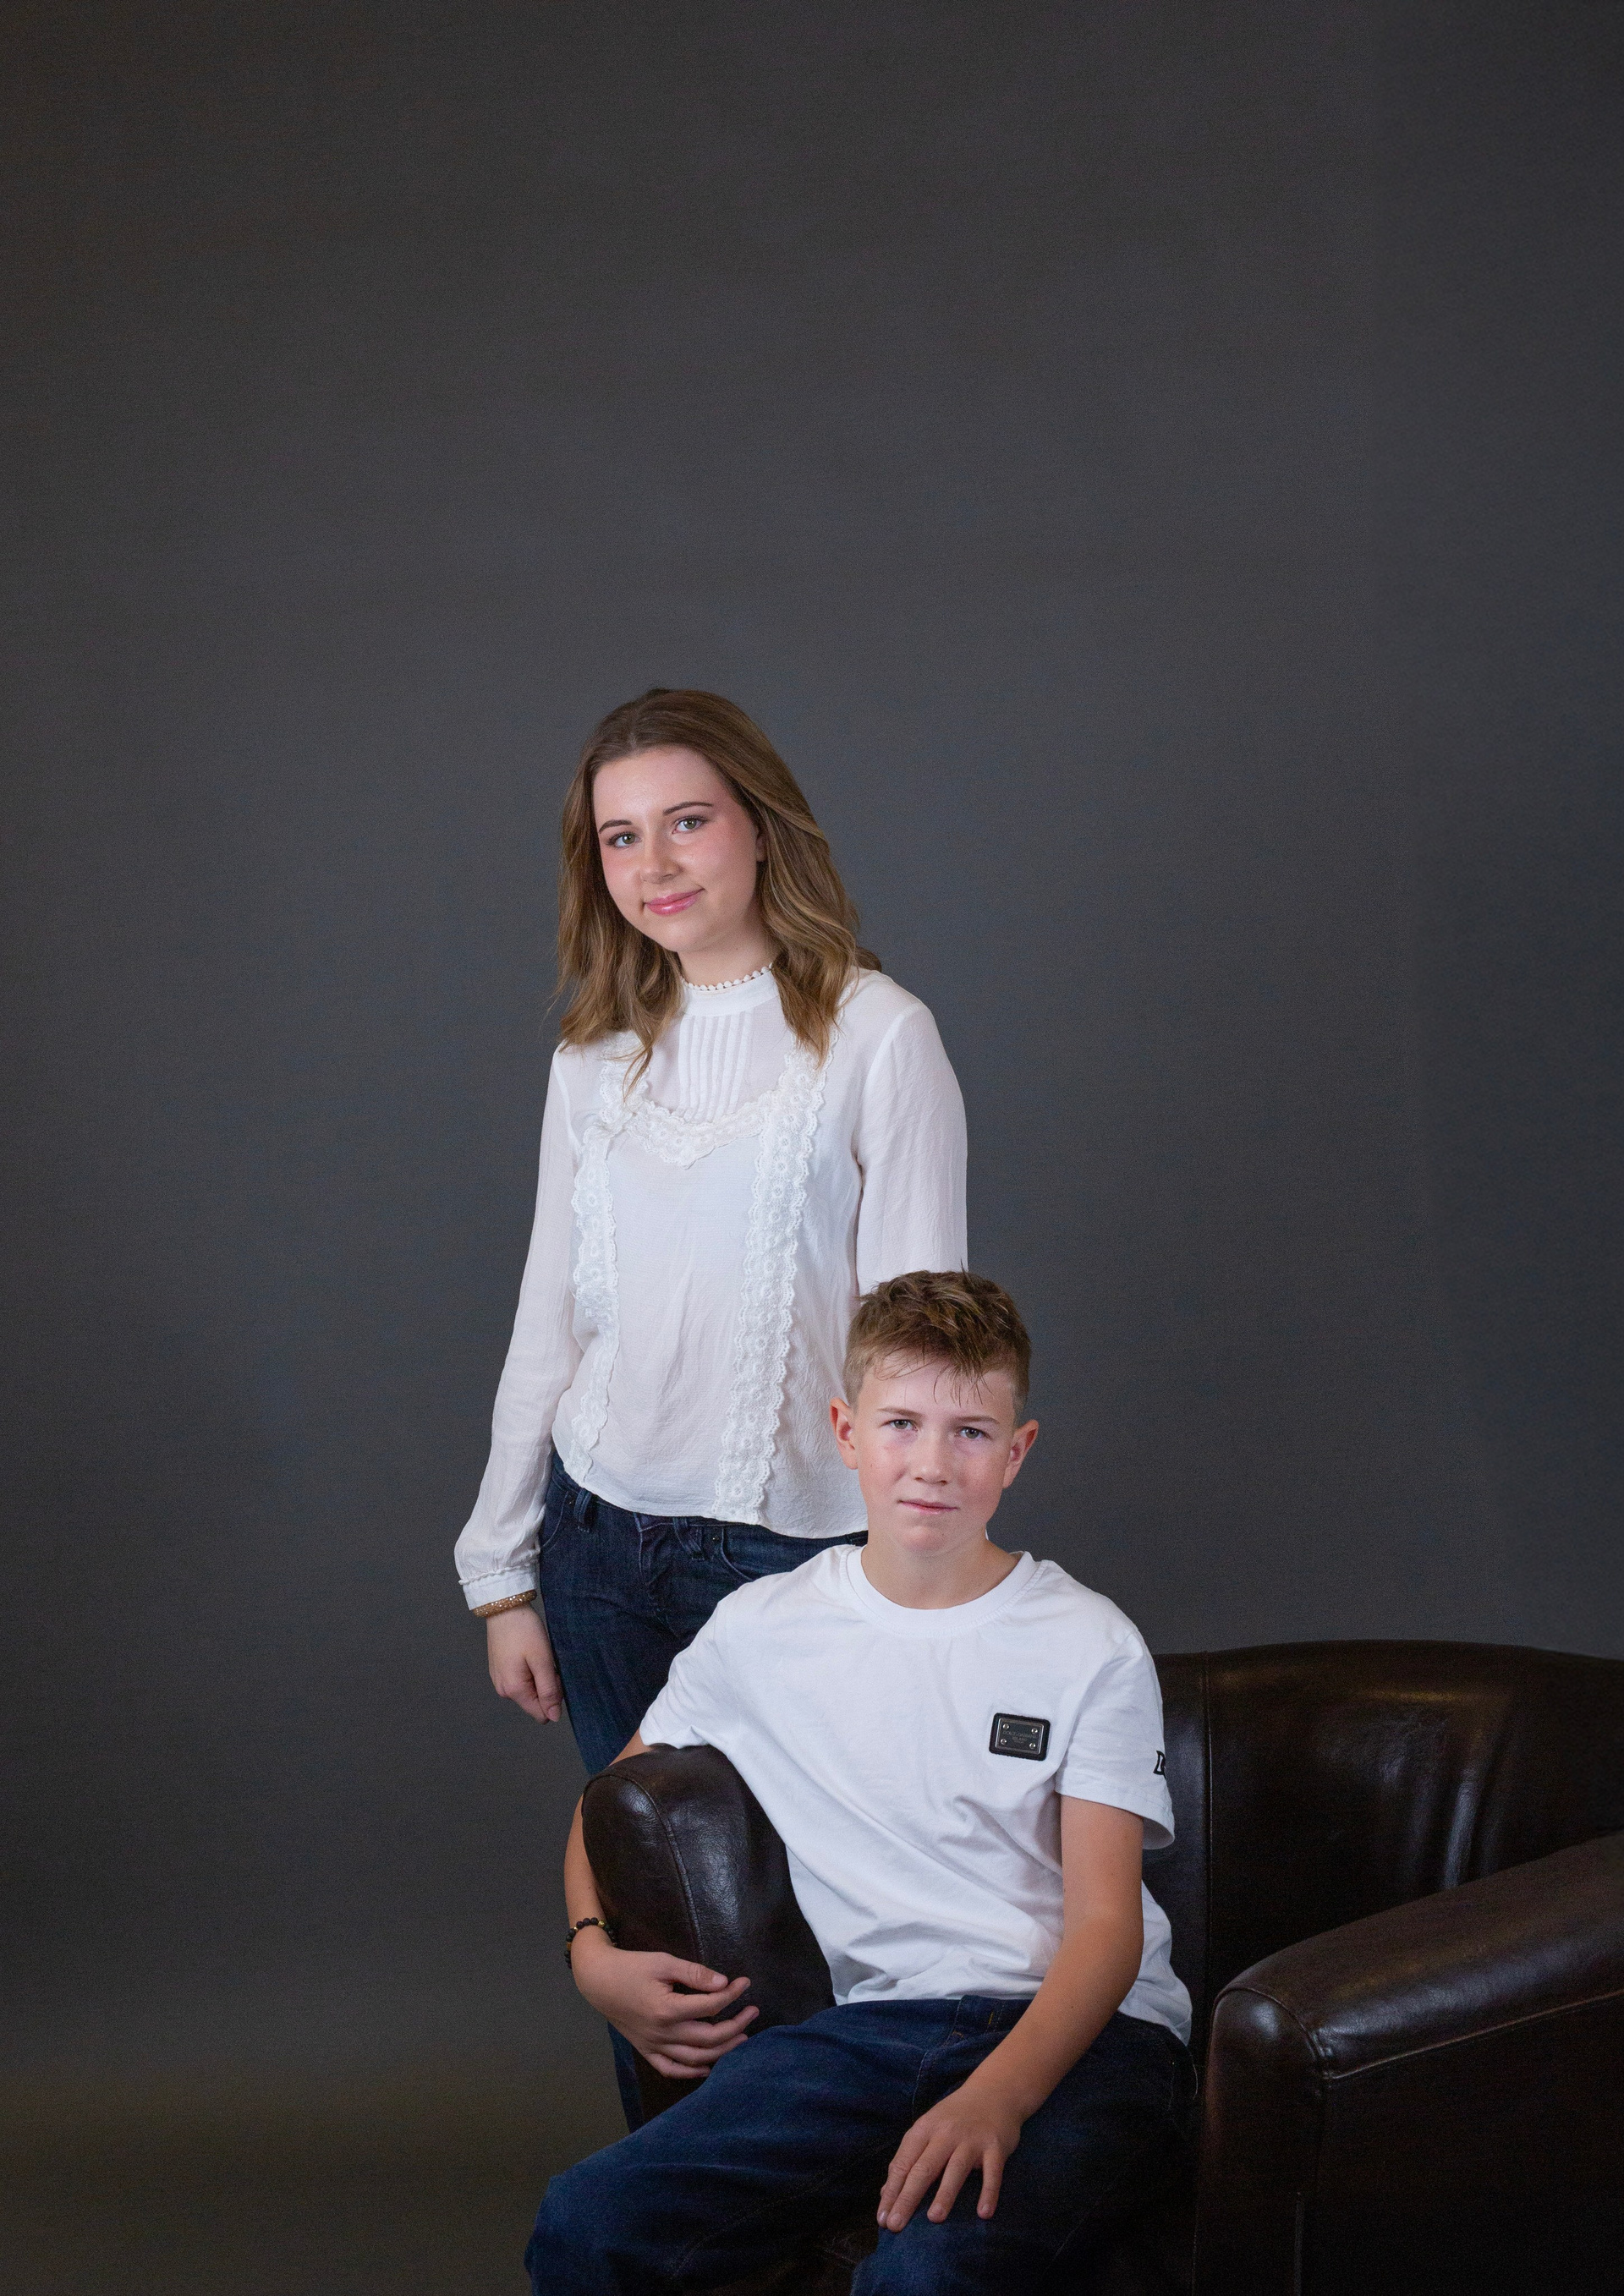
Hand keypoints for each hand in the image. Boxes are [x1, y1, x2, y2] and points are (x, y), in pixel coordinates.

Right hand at [486, 1606, 563, 1722]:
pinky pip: (520, 1680)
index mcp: (514, 1690)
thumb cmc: (524, 1631)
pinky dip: (529, 1670)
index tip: (553, 1674)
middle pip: (535, 1702)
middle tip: (546, 1661)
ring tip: (537, 1655)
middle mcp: (503, 1690)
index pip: (541, 1714)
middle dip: (546, 1686)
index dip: (554, 1698)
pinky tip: (528, 1653)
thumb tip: (553, 1718)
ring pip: (529, 1690)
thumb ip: (549, 1691)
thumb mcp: (542, 1660)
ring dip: (538, 1677)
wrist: (504, 1608)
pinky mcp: (499, 1671)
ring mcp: (500, 1681)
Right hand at [569, 1931, 757, 2080]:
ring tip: (741, 2038)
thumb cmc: (631, 1967)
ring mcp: (654, 2046)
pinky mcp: (646, 2050)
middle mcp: (663, 2033)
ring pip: (695, 2059)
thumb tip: (724, 1982)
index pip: (711, 2007)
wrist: (598, 1980)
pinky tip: (708, 2067)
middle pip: (709, 2038)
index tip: (745, 1983)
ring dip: (722, 2051)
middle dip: (736, 2026)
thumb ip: (694, 1973)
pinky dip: (691, 2073)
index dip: (732, 1994)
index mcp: (668, 2010)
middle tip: (753, 2012)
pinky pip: (671, 2069)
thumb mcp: (663, 1962)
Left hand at [876, 2079, 1024, 2230]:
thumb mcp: (927, 2129)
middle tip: (896, 2225)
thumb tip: (886, 2193)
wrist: (994, 2091)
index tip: (882, 2219)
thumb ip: (908, 2158)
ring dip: (945, 2193)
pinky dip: (989, 2192)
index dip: (892, 2191)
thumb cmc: (954, 2117)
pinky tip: (984, 2213)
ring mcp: (971, 2139)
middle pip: (924, 2168)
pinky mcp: (996, 2146)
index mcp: (924, 2129)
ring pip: (956, 2169)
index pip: (903, 2163)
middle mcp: (945, 2133)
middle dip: (908, 2197)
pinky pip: (993, 2172)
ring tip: (934, 2218)